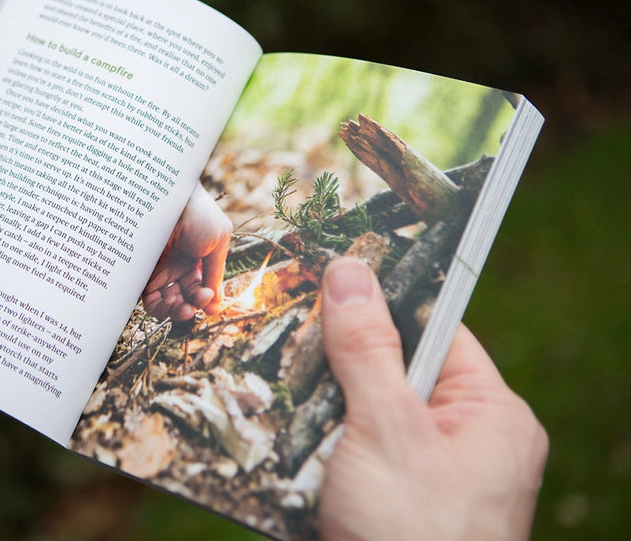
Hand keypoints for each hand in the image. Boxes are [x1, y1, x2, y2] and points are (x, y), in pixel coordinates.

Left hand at [142, 183, 232, 320]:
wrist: (167, 196)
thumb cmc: (196, 212)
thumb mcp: (218, 240)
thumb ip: (216, 273)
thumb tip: (216, 306)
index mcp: (197, 260)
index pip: (201, 290)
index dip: (205, 299)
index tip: (207, 297)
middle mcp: (177, 267)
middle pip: (184, 299)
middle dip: (190, 307)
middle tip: (191, 306)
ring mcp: (159, 270)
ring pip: (167, 304)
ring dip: (176, 312)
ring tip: (180, 307)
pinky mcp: (142, 273)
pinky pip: (149, 300)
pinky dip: (159, 308)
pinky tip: (168, 303)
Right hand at [318, 257, 547, 540]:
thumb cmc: (412, 535)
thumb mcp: (385, 428)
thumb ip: (366, 349)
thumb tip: (350, 272)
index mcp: (492, 416)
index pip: (438, 332)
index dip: (385, 305)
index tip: (333, 280)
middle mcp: (469, 445)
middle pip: (395, 373)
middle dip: (343, 368)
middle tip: (297, 351)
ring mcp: (432, 480)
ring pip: (366, 416)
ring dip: (325, 414)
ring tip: (295, 415)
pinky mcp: (394, 505)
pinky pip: (354, 455)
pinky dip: (323, 451)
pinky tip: (296, 451)